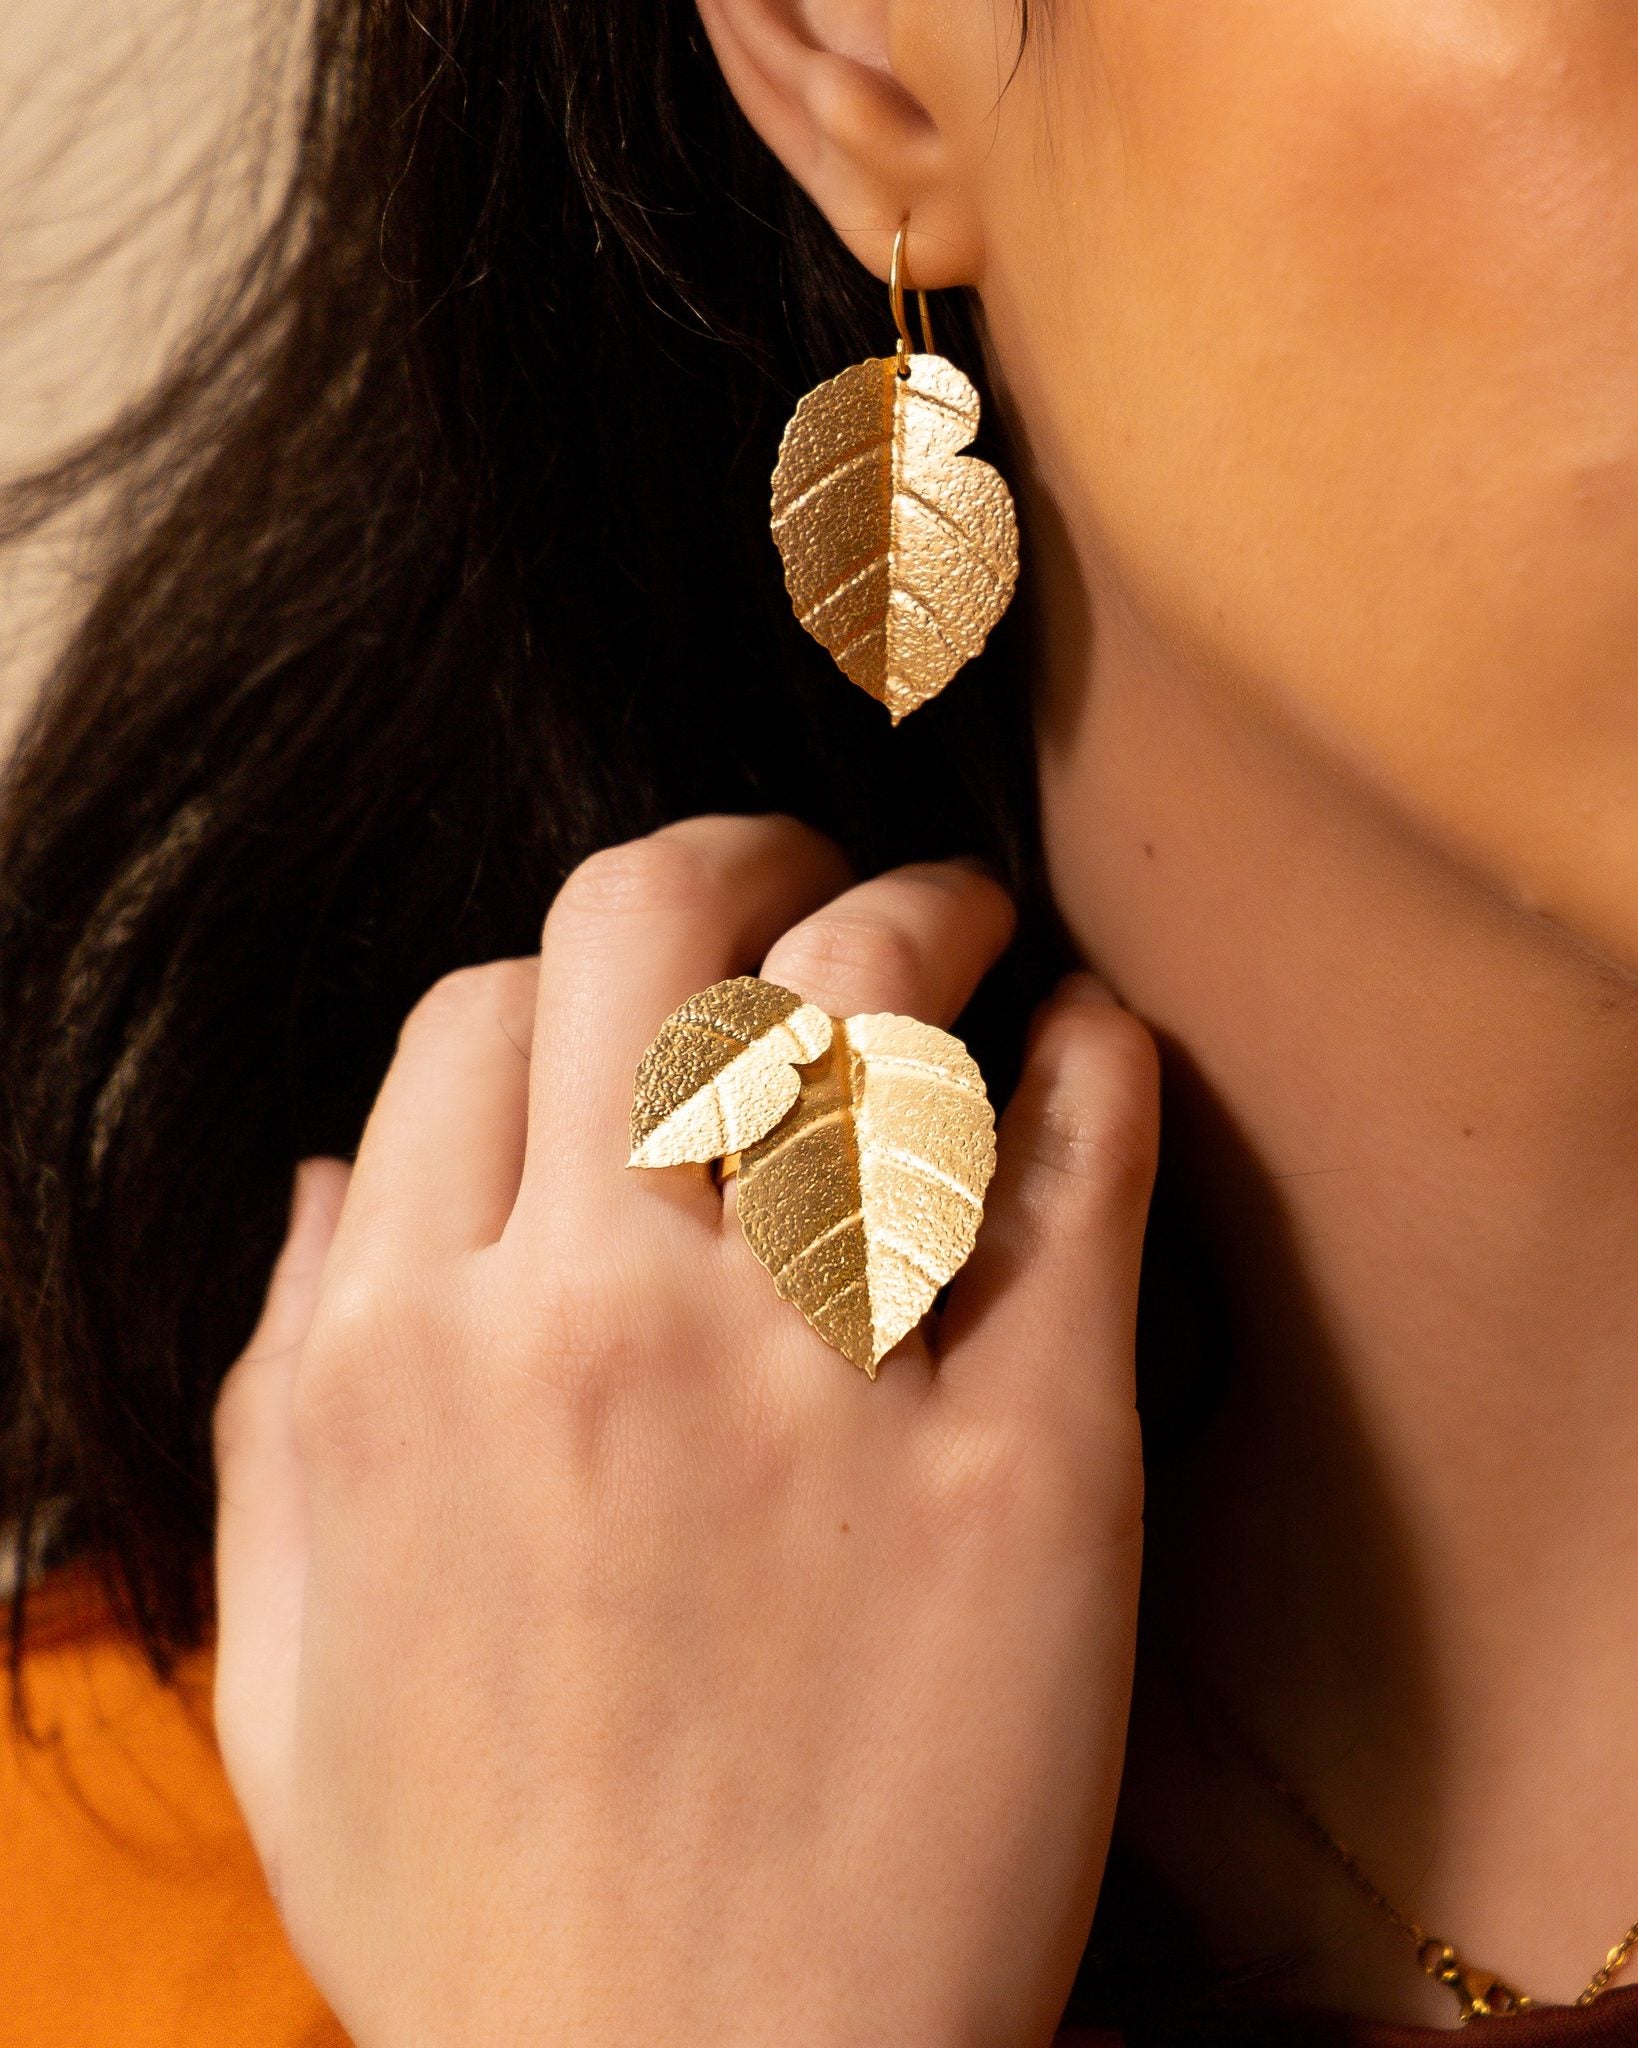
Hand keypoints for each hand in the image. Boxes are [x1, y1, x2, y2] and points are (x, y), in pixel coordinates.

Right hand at [213, 815, 1158, 2047]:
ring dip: (923, 915)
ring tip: (965, 924)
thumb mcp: (287, 1653)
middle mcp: (600, 1325)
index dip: (553, 974)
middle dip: (734, 856)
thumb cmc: (478, 1900)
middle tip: (808, 874)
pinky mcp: (1029, 1469)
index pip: (475, 1012)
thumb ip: (277, 1382)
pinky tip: (1090, 1037)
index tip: (627, 1008)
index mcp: (410, 1353)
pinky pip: (1077, 1177)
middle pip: (655, 932)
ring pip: (867, 1005)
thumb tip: (327, 1174)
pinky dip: (1096, 1063)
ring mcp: (817, 1384)